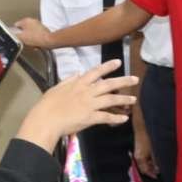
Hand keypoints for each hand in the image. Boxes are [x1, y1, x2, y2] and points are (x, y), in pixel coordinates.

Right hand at [14, 18, 53, 48]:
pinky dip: (35, 41)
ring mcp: (38, 25)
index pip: (16, 25)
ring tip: (31, 43)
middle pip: (23, 30)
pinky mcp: (42, 31)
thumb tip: (12, 34)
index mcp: (26, 20)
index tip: (16, 37)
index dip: (14, 32)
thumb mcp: (21, 37)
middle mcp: (32, 21)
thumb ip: (15, 35)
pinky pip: (35, 36)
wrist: (48, 41)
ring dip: (29, 39)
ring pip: (29, 34)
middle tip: (24, 41)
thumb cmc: (37, 38)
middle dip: (23, 36)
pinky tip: (36, 44)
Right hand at [18, 60, 137, 153]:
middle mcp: (87, 92)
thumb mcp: (57, 87)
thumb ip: (69, 80)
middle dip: (123, 81)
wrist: (46, 119)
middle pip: (109, 84)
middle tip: (135, 79)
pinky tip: (124, 119)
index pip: (96, 72)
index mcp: (79, 83)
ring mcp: (89, 104)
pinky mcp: (90, 117)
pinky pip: (106, 117)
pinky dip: (116, 118)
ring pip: (111, 100)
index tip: (118, 62)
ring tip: (133, 100)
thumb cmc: (48, 104)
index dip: (108, 66)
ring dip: (123, 99)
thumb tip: (78, 73)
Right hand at [133, 119, 157, 178]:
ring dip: (151, 164)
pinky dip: (150, 159)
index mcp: (140, 158)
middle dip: (151, 170)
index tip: (158, 176)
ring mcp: (138, 152)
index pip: (145, 171)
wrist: (142, 126)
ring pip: (144, 162)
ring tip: (159, 164)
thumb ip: (156, 161)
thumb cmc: (149, 138)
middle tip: (160, 171)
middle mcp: (137, 157)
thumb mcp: (154, 151)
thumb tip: (158, 169)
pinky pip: (144, 157)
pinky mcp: (139, 148)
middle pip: (144, 167)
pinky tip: (155, 157)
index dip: (151, 174)